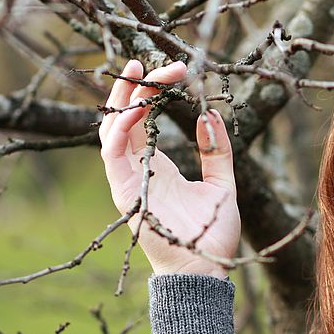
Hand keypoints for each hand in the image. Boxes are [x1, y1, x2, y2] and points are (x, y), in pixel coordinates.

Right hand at [99, 59, 240, 278]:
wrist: (204, 270)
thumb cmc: (211, 234)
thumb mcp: (222, 184)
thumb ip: (217, 151)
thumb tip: (208, 114)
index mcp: (157, 165)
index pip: (143, 119)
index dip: (152, 92)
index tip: (174, 71)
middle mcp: (138, 169)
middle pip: (122, 118)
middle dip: (133, 88)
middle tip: (150, 63)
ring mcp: (128, 180)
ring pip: (110, 130)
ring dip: (121, 100)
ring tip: (138, 74)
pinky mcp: (124, 192)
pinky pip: (112, 154)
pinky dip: (120, 129)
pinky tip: (137, 109)